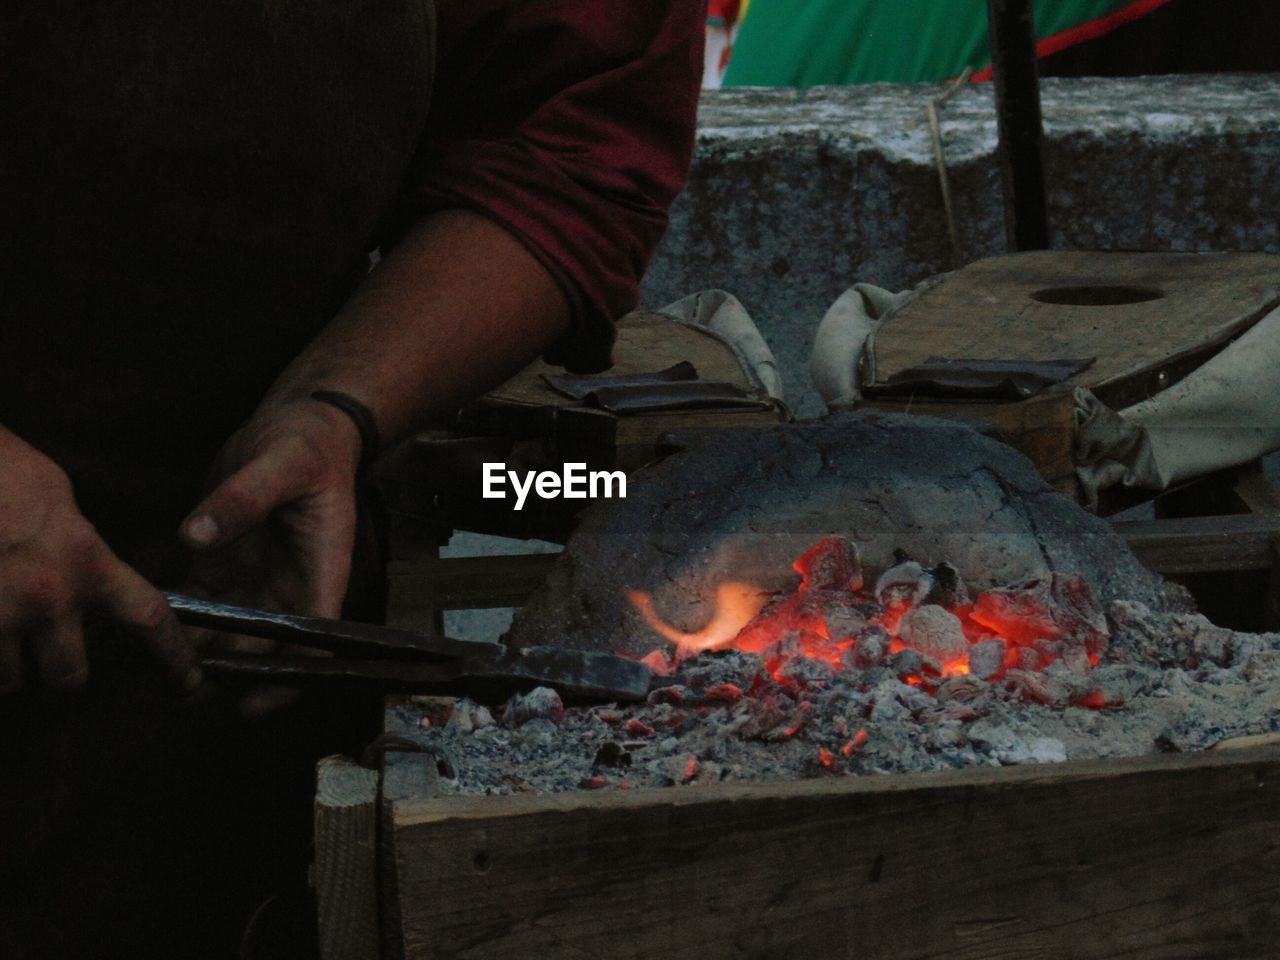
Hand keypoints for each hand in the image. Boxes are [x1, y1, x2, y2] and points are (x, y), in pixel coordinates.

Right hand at [0, 430, 197, 691]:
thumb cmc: (0, 469)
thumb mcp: (58, 498)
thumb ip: (80, 547)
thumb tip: (88, 574)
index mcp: (86, 561)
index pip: (149, 618)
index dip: (174, 655)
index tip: (189, 682)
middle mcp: (48, 599)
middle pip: (70, 675)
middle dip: (62, 676)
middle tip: (52, 659)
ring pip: (12, 681)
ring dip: (9, 669)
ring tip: (4, 635)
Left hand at [178, 398, 362, 704]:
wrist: (301, 426)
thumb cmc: (309, 446)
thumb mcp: (283, 464)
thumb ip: (243, 499)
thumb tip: (195, 537)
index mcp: (320, 568)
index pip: (314, 635)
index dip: (292, 674)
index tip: (256, 700)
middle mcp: (290, 583)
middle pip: (268, 646)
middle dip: (233, 674)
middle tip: (186, 692)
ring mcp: (256, 577)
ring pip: (230, 632)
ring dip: (201, 656)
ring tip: (158, 675)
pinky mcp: (224, 562)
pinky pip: (200, 604)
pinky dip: (177, 621)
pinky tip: (146, 631)